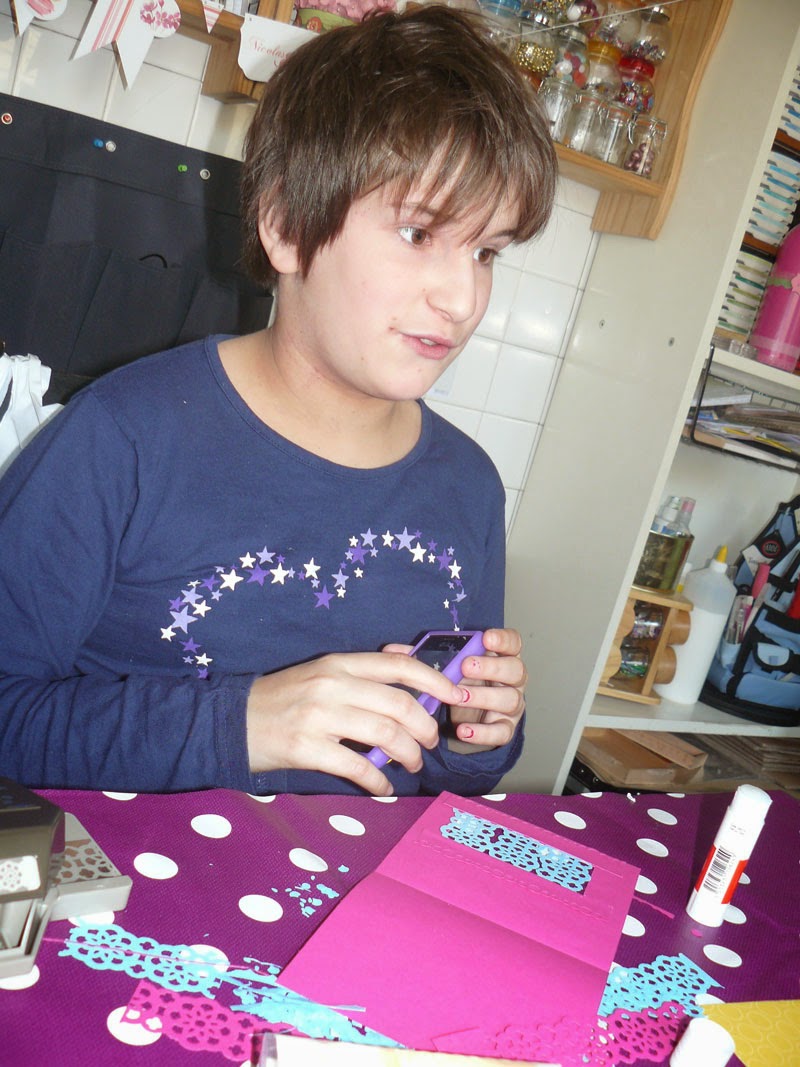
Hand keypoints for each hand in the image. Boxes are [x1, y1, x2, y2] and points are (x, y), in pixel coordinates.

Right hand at [245, 651, 468, 795]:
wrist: (234, 721)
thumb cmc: (284, 698)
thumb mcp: (322, 672)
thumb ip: (363, 672)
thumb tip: (410, 667)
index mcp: (340, 663)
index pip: (399, 665)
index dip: (435, 680)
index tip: (457, 695)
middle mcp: (333, 685)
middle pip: (400, 705)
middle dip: (426, 728)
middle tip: (430, 744)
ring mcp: (319, 717)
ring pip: (386, 735)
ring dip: (409, 755)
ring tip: (412, 765)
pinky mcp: (307, 748)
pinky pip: (358, 767)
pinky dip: (379, 780)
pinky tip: (384, 787)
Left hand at [382, 628, 526, 752]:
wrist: (466, 720)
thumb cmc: (458, 684)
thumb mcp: (445, 669)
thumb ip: (423, 656)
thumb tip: (392, 650)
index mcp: (499, 657)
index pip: (513, 643)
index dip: (503, 640)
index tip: (485, 638)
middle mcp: (511, 680)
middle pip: (516, 670)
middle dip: (492, 667)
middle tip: (466, 667)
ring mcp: (510, 705)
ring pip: (511, 699)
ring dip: (484, 697)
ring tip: (459, 697)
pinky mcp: (505, 729)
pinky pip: (502, 732)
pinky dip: (483, 732)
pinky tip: (463, 730)